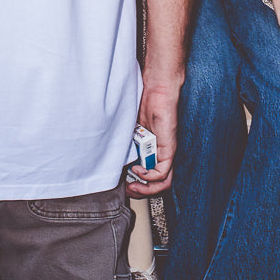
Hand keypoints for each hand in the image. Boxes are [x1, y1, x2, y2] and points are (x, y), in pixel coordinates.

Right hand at [125, 70, 179, 196]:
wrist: (157, 87)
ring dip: (146, 189)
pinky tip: (138, 170)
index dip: (136, 185)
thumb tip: (110, 157)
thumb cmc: (144, 102)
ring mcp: (165, 151)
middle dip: (140, 192)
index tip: (123, 185)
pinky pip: (163, 172)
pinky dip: (150, 177)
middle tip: (128, 190)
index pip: (148, 176)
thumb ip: (125, 144)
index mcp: (150, 150)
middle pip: (156, 184)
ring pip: (162, 182)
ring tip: (133, 186)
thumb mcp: (128, 128)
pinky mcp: (169, 148)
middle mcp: (159, 153)